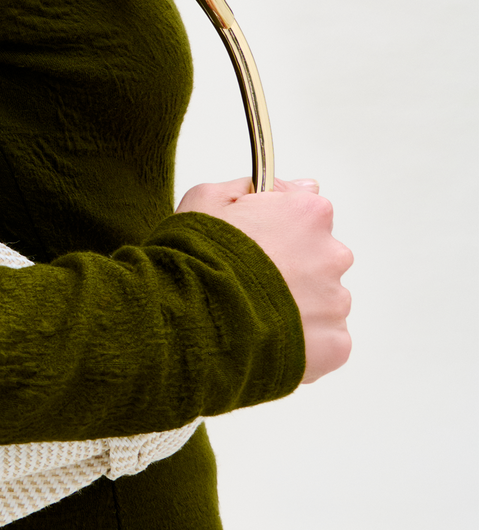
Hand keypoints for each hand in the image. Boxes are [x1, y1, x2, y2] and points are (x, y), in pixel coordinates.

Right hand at [175, 177, 352, 383]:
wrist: (193, 320)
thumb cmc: (197, 258)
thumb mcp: (206, 199)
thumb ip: (251, 186)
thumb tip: (288, 186)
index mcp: (308, 214)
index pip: (307, 211)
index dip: (278, 225)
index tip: (256, 239)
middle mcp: (332, 255)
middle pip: (320, 257)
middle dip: (294, 267)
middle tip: (253, 280)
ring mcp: (336, 302)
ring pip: (324, 300)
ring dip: (299, 305)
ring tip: (257, 313)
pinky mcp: (335, 344)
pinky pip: (325, 339)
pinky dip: (304, 341)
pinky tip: (269, 336)